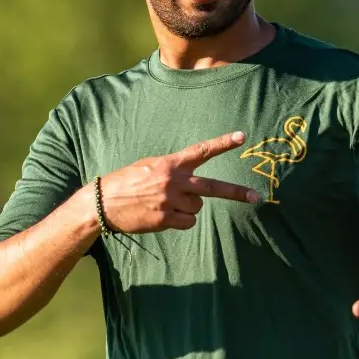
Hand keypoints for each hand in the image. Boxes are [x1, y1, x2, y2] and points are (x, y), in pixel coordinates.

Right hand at [98, 131, 259, 232]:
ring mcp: (170, 201)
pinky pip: (188, 222)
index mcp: (170, 164)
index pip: (201, 151)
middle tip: (255, 197)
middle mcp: (173, 181)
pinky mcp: (165, 219)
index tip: (242, 137)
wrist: (103, 202)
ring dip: (188, 207)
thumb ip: (172, 169)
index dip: (223, 143)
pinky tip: (164, 216)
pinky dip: (182, 221)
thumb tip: (192, 181)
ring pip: (197, 207)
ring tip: (166, 203)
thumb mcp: (149, 166)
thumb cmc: (127, 182)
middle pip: (213, 188)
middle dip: (236, 193)